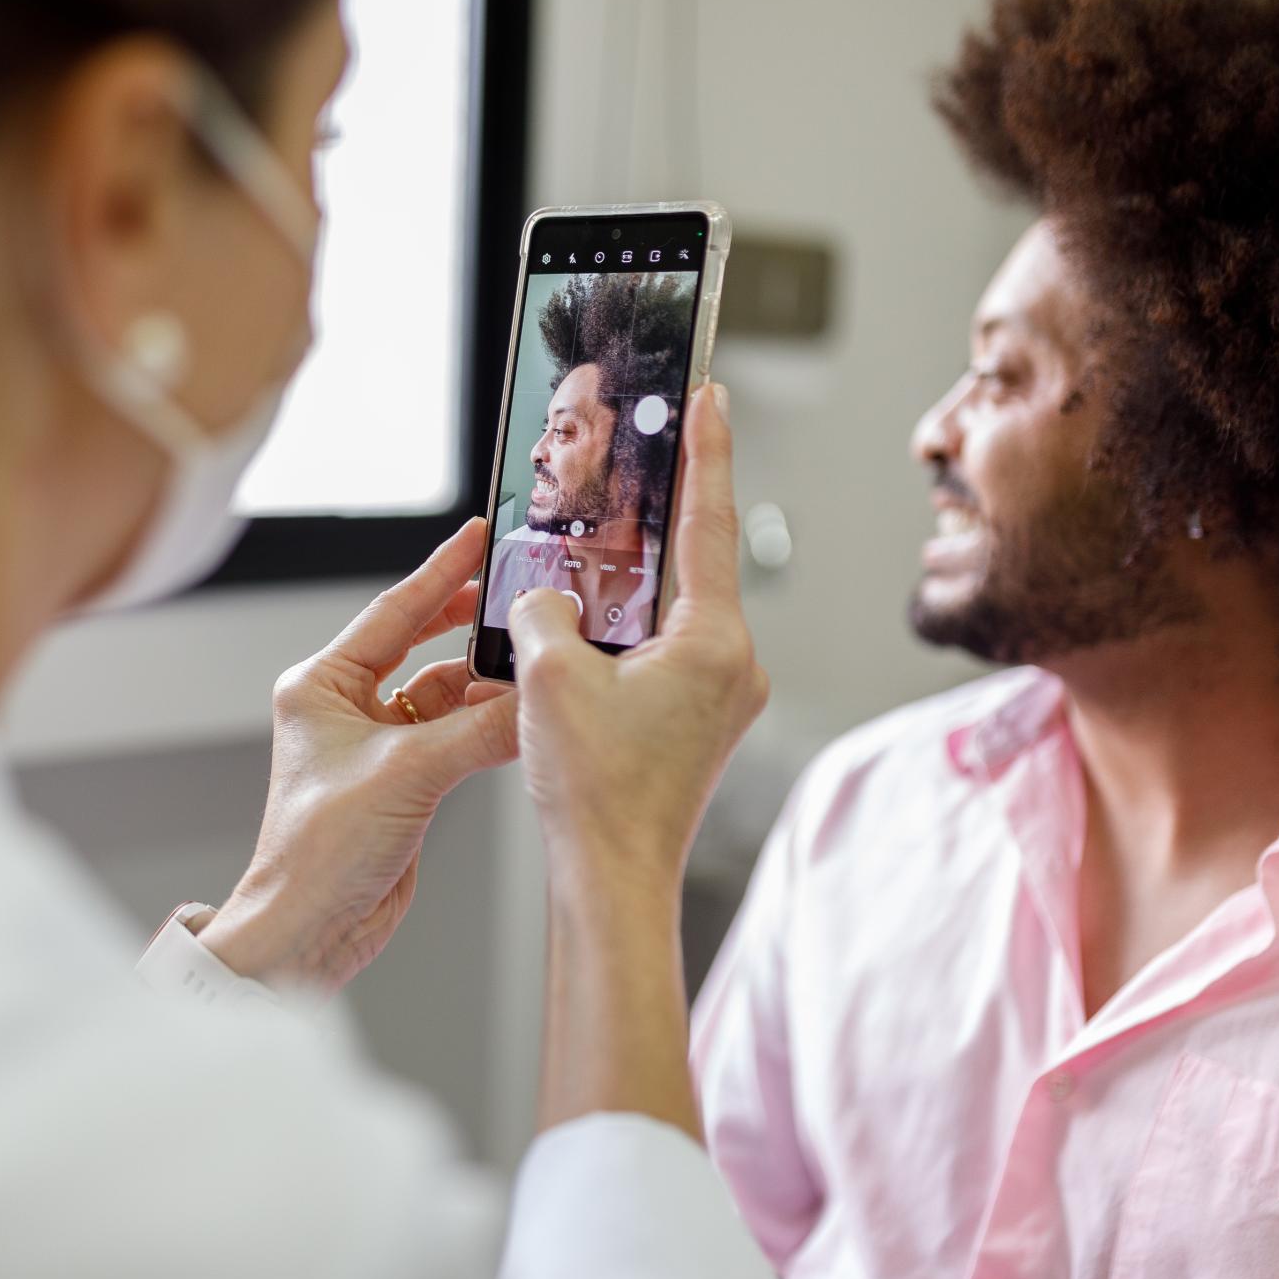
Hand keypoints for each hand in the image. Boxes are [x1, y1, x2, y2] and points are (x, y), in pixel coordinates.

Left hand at [201, 518, 519, 990]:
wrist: (307, 931)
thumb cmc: (317, 856)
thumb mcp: (406, 775)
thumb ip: (477, 732)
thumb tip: (535, 701)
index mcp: (321, 686)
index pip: (392, 612)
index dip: (439, 573)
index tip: (476, 537)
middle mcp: (345, 709)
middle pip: (420, 646)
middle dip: (468, 624)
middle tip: (518, 595)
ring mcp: (374, 745)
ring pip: (442, 696)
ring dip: (483, 685)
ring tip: (530, 664)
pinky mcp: (402, 782)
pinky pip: (453, 737)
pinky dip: (486, 727)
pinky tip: (519, 717)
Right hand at [510, 381, 768, 916]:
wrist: (614, 880)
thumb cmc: (595, 792)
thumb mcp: (549, 677)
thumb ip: (544, 610)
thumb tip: (548, 597)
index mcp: (714, 643)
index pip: (711, 523)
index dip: (707, 452)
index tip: (709, 398)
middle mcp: (734, 665)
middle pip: (695, 566)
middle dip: (663, 515)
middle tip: (647, 456)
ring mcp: (722, 697)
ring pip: (677, 613)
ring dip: (638, 582)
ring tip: (598, 549)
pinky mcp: (700, 723)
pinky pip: (669, 651)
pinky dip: (633, 629)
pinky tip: (593, 627)